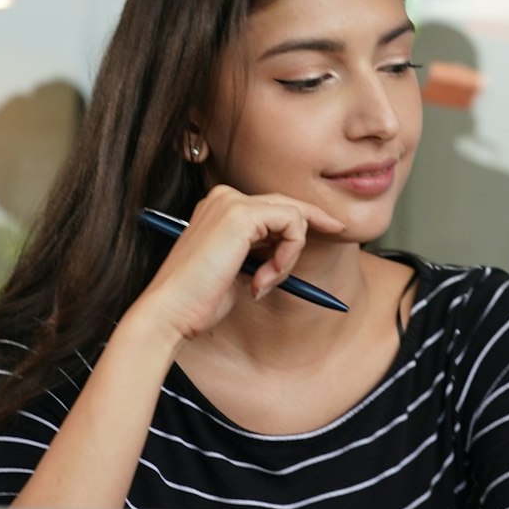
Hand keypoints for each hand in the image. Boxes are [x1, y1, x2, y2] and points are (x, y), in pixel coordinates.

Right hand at [128, 187, 344, 344]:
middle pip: (287, 203)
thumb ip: (260, 254)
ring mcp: (232, 202)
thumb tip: (287, 252)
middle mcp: (224, 197)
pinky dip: (288, 255)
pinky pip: (293, 225)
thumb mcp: (238, 270)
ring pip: (293, 216)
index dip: (305, 217)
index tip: (331, 228)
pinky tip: (266, 277)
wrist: (171, 312)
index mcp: (219, 207)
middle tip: (338, 231)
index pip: (274, 205)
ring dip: (289, 255)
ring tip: (265, 282)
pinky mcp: (242, 215)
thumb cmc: (199, 300)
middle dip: (313, 223)